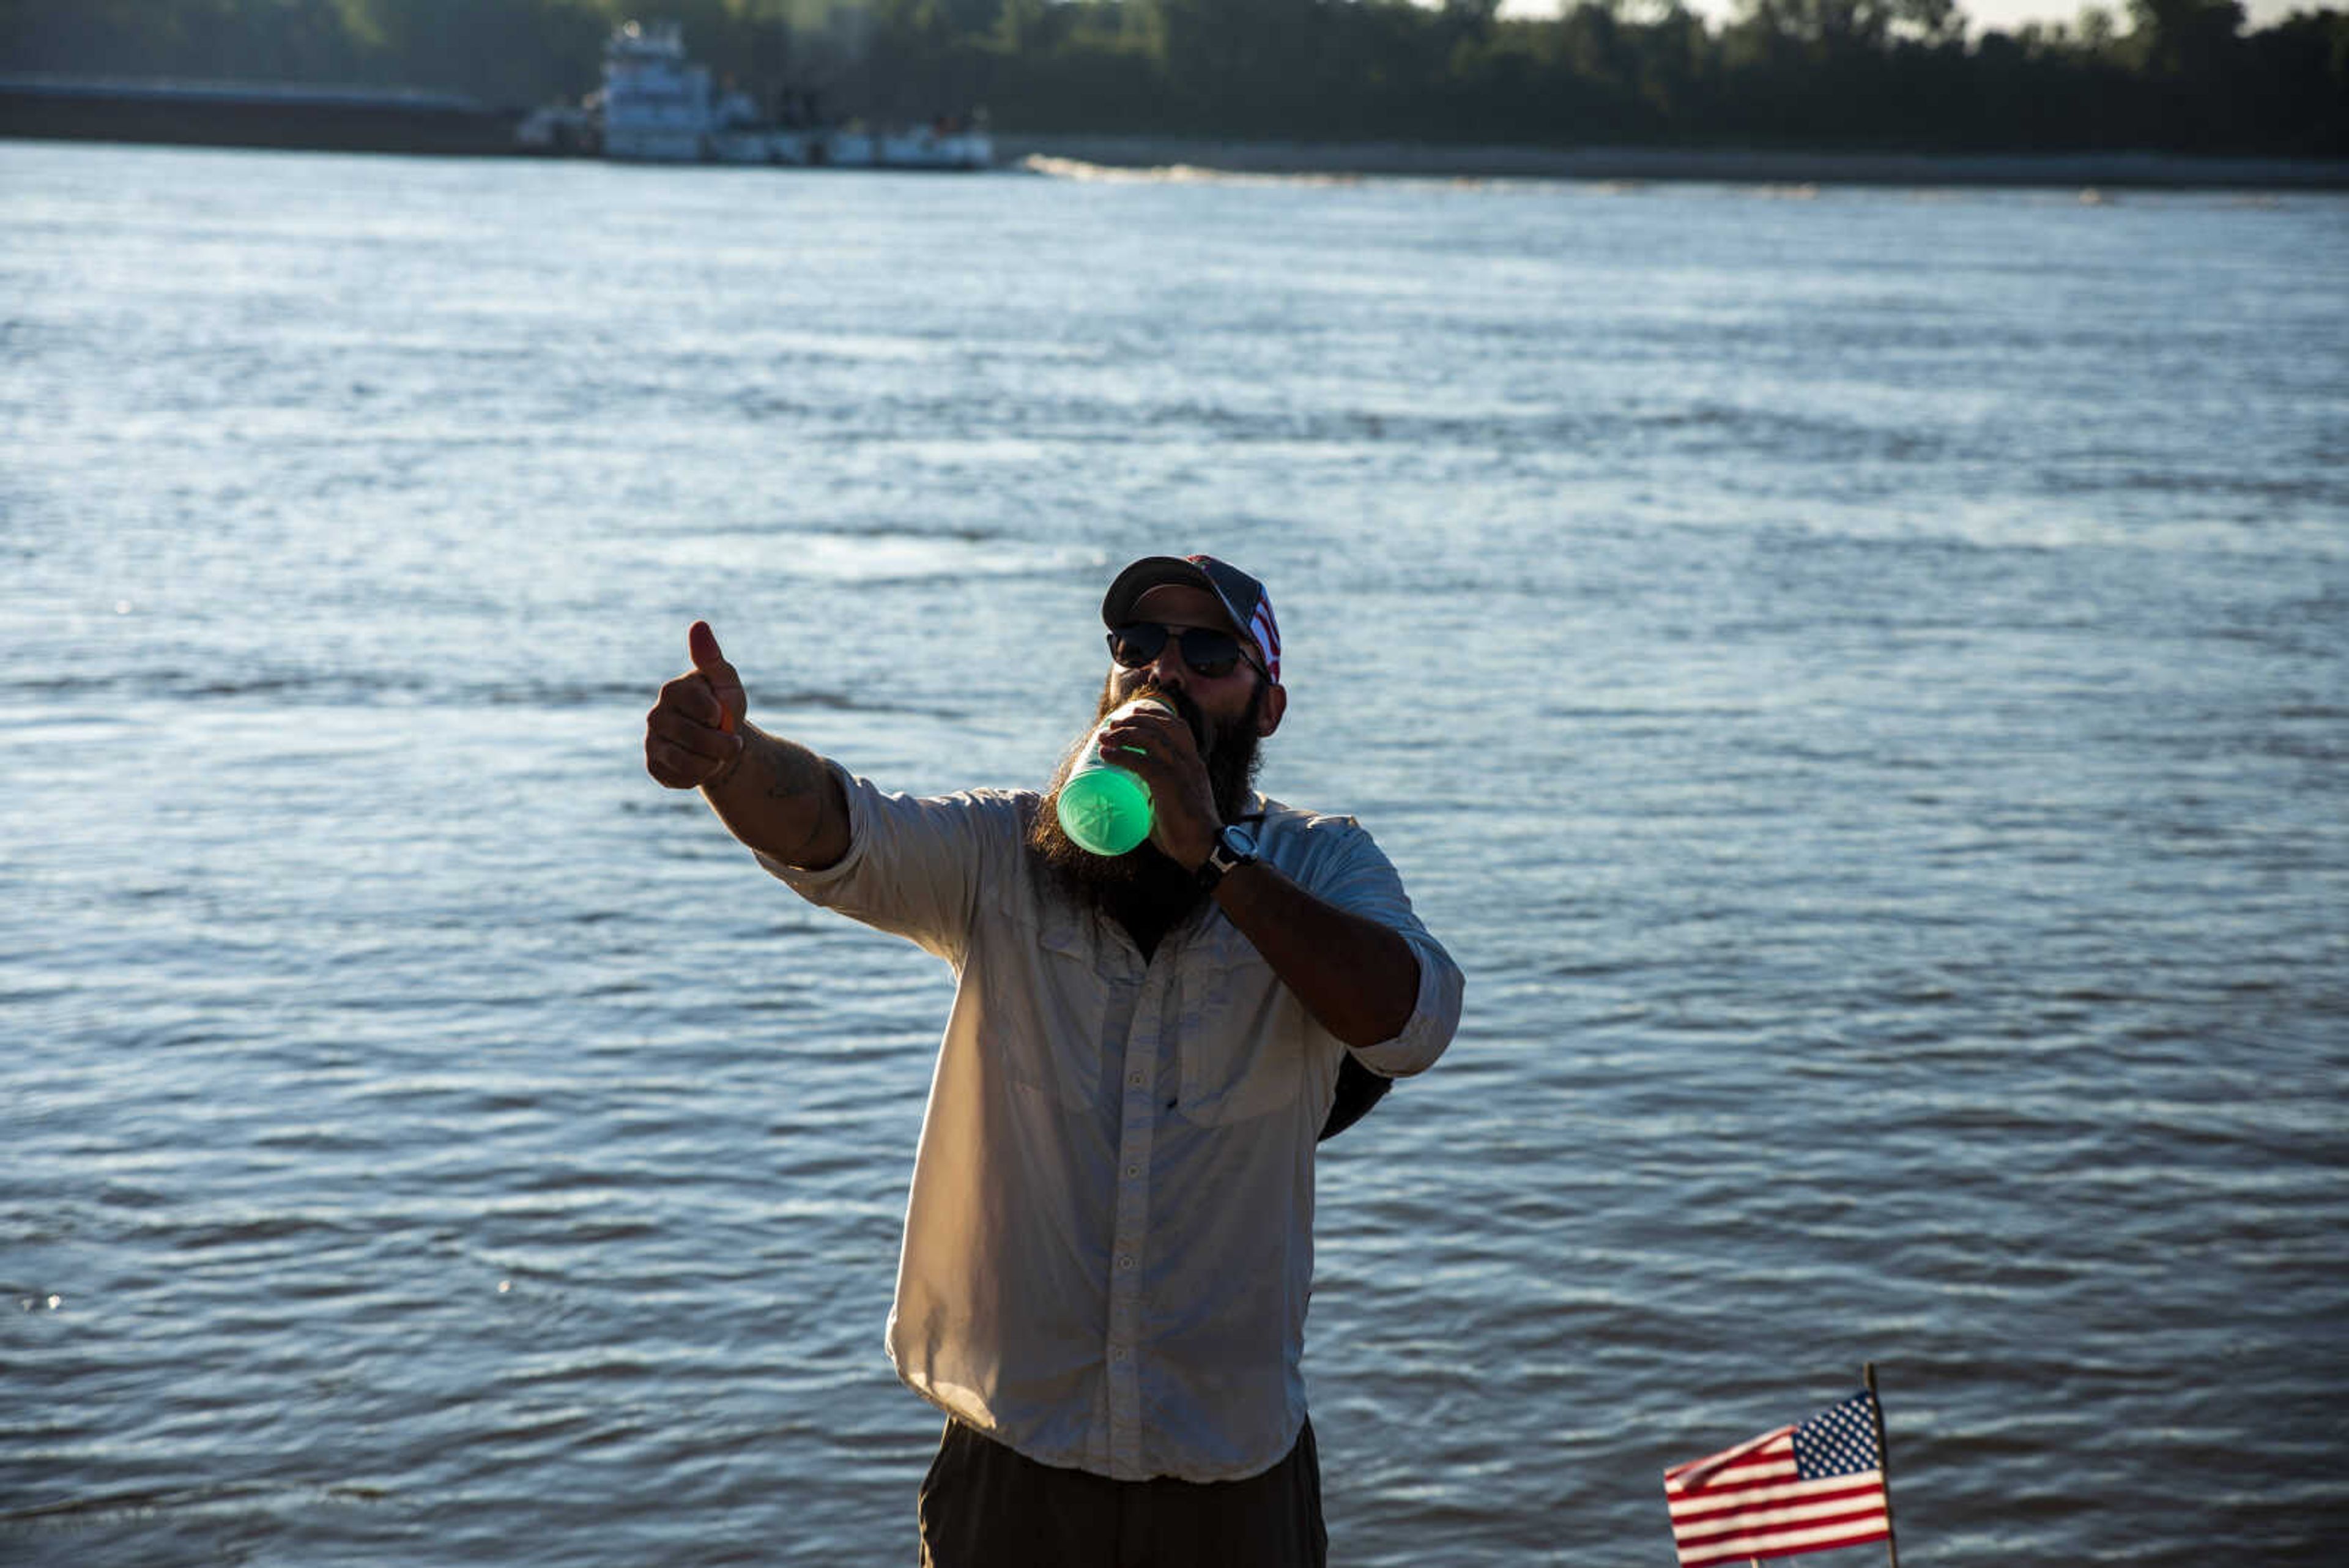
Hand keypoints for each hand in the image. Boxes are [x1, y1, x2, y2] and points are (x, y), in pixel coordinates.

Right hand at [645, 620, 748, 788]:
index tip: (721, 714)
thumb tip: (698, 625)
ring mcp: (652, 741)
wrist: (721, 743)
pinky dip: (699, 775)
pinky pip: (678, 778)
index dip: (716, 714)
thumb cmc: (723, 707)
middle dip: (723, 743)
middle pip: (694, 736)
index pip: (696, 703)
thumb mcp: (725, 681)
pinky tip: (702, 764)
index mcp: (673, 691)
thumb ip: (711, 657)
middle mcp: (656, 715)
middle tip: (733, 741)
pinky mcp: (654, 765)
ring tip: (717, 753)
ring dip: (712, 760)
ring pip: (685, 760)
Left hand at [1094, 701, 1218, 869]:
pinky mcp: (1169, 784)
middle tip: (1112, 725)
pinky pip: (1141, 762)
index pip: (1179, 727)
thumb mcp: (1175, 806)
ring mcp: (1181, 771)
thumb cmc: (1189, 835)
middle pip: (1163, 725)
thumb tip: (1132, 803)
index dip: (1155, 716)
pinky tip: (1106, 755)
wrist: (1205, 849)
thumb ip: (1157, 799)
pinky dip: (1121, 755)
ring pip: (1151, 738)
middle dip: (1135, 720)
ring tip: (1105, 737)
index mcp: (1194, 764)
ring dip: (1124, 733)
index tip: (1133, 716)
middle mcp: (1190, 762)